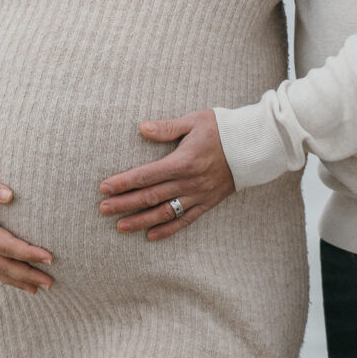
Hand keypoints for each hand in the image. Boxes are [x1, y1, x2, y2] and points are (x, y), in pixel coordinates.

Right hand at [0, 168, 52, 293]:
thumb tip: (10, 195)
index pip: (6, 246)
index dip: (28, 253)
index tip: (49, 257)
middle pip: (4, 265)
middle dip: (28, 275)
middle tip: (50, 283)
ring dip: (18, 281)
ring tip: (40, 288)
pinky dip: (5, 277)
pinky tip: (19, 282)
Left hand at [98, 110, 236, 241]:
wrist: (253, 146)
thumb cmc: (222, 129)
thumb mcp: (194, 121)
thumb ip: (167, 128)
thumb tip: (142, 128)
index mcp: (183, 161)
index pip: (146, 175)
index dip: (123, 182)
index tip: (104, 187)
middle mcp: (189, 182)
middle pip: (150, 196)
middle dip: (124, 203)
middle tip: (103, 209)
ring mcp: (198, 195)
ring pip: (164, 212)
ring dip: (140, 220)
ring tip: (120, 226)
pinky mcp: (208, 203)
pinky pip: (185, 220)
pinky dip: (167, 230)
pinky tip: (151, 236)